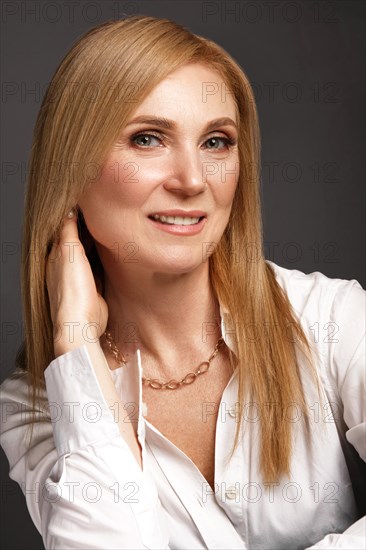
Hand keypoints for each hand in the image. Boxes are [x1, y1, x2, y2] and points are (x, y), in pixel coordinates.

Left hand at [46, 208, 108, 355]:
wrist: (82, 323)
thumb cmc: (72, 289)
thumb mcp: (69, 252)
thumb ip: (68, 230)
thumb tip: (69, 210)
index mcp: (56, 256)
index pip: (65, 230)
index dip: (76, 216)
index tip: (90, 203)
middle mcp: (66, 266)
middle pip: (78, 241)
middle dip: (89, 229)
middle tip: (106, 213)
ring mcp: (81, 278)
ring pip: (90, 254)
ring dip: (98, 243)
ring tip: (112, 227)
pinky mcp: (94, 288)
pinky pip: (100, 267)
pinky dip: (105, 258)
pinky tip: (114, 251)